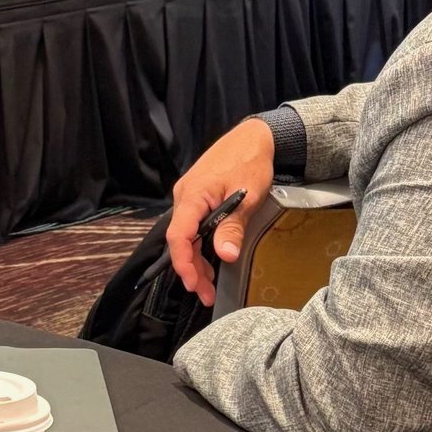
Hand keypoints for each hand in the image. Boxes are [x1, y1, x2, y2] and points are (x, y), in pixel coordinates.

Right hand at [165, 119, 274, 306]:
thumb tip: (225, 256)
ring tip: (209, 284)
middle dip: (191, 269)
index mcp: (192, 196)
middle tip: (206, 295)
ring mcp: (189, 196)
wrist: (253, 137)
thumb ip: (232, 227)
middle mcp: (184, 196)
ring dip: (195, 260)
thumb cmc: (249, 162)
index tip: (194, 285)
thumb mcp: (247, 197)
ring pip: (186, 234)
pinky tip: (211, 258)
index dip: (183, 263)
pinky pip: (192, 225)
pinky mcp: (197, 196)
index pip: (178, 235)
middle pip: (180, 239)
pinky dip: (199, 245)